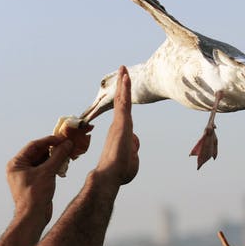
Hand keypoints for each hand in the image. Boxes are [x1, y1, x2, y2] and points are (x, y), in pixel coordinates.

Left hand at [6, 135, 73, 223]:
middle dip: (53, 149)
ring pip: (43, 161)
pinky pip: (45, 169)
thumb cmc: (35, 194)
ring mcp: (27, 175)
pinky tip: (64, 164)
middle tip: (67, 144)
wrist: (33, 217)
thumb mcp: (47, 172)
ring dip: (55, 157)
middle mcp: (20, 168)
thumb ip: (58, 156)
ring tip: (68, 153)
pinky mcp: (35, 182)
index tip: (62, 137)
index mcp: (17, 163)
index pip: (34, 146)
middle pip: (39, 152)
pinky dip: (54, 166)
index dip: (49, 140)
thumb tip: (67, 143)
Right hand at [96, 66, 139, 184]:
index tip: (124, 89)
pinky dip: (125, 90)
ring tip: (124, 69)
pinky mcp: (121, 124)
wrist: (110, 177)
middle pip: (121, 101)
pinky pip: (123, 103)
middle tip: (123, 71)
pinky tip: (126, 78)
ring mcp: (119, 124)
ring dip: (123, 84)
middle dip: (122, 86)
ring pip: (122, 99)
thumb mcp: (132, 159)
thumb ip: (134, 148)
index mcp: (121, 132)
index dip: (124, 99)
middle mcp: (118, 125)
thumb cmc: (120, 172)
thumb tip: (134, 141)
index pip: (124, 112)